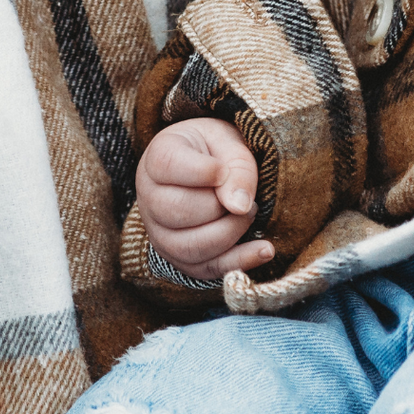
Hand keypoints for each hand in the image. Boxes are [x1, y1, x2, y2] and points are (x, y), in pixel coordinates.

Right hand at [136, 119, 271, 277]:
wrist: (211, 167)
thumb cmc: (217, 152)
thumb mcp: (230, 144)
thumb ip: (237, 168)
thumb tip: (239, 206)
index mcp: (157, 159)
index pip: (167, 165)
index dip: (201, 171)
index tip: (223, 169)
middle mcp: (149, 198)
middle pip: (177, 211)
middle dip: (219, 205)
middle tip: (243, 195)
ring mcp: (160, 233)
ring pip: (189, 246)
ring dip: (229, 232)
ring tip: (249, 214)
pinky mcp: (180, 258)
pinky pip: (205, 269)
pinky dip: (238, 261)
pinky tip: (265, 250)